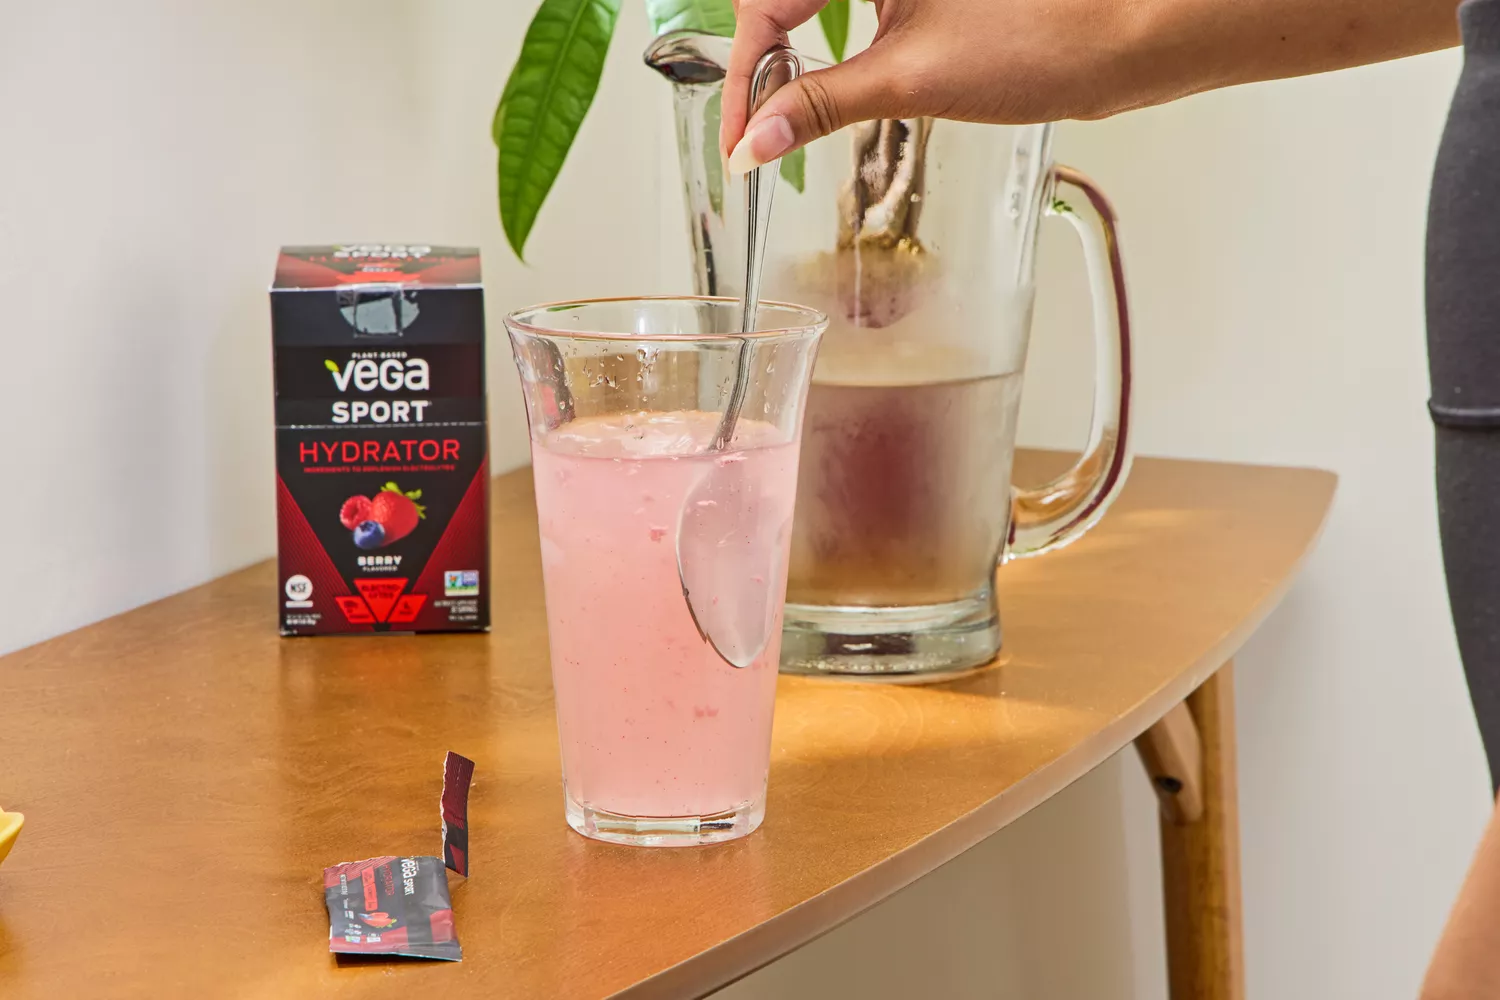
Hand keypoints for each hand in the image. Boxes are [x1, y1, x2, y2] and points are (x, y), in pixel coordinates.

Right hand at [719, 0, 1464, 172]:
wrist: (1147, 27)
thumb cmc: (1051, 33)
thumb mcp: (912, 78)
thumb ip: (819, 105)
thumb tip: (758, 140)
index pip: (767, 2)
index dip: (746, 79)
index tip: (741, 139)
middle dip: (764, 58)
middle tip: (759, 128)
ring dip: (800, 48)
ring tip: (794, 108)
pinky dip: (844, 36)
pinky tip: (846, 74)